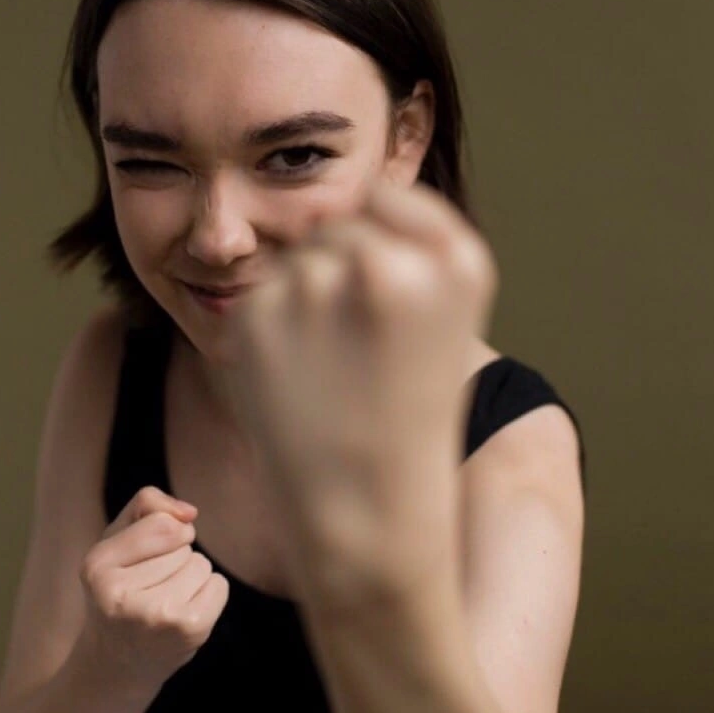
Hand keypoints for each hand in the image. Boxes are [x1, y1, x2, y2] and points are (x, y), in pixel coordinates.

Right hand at [79, 486, 229, 692]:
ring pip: (201, 563)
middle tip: (149, 590)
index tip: (145, 558)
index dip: (165, 532)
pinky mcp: (189, 629)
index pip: (161, 523)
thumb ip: (146, 506)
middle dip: (174, 558)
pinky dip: (209, 595)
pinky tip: (182, 615)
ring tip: (164, 602)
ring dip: (191, 577)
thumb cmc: (120, 590)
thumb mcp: (116, 541)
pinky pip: (219, 585)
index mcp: (96, 567)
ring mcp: (157, 614)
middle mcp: (122, 594)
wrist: (118, 663)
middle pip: (182, 543)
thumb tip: (189, 512)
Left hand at [222, 178, 498, 602]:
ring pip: (295, 259)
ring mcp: (316, 286)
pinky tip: (294, 381)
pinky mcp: (256, 315)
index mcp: (457, 261)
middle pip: (337, 226)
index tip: (387, 298)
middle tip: (358, 352)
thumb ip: (402, 249)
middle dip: (338, 271)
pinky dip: (267, 329)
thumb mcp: (439, 321)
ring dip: (302, 299)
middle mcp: (390, 263)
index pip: (386, 194)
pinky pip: (258, 294)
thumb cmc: (408, 417)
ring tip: (329, 370)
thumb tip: (318, 202)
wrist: (366, 518)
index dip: (379, 240)